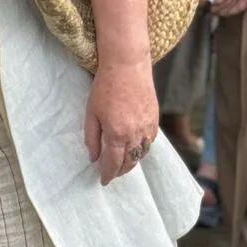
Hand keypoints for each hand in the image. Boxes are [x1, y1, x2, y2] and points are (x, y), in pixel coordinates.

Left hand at [84, 60, 158, 184]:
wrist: (127, 66)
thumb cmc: (104, 88)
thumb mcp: (91, 113)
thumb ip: (92, 138)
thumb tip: (93, 157)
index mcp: (117, 134)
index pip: (114, 163)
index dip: (108, 174)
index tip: (104, 181)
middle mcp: (135, 134)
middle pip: (130, 161)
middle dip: (121, 171)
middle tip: (112, 174)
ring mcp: (147, 127)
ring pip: (142, 153)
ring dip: (133, 161)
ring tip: (123, 164)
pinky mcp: (155, 119)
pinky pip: (150, 141)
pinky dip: (143, 148)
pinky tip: (136, 148)